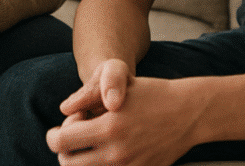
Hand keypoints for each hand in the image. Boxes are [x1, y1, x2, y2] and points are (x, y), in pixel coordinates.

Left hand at [47, 65, 194, 165]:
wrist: (189, 114)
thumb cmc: (153, 94)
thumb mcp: (122, 87)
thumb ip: (89, 98)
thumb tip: (64, 110)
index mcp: (109, 127)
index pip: (61, 141)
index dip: (55, 135)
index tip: (62, 129)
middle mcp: (116, 152)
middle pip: (68, 164)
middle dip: (64, 152)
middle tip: (72, 142)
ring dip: (80, 163)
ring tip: (88, 149)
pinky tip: (105, 156)